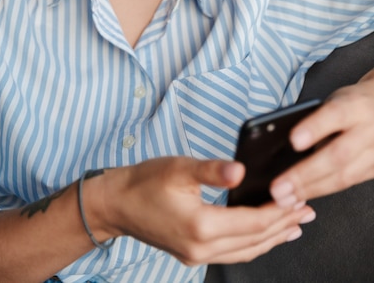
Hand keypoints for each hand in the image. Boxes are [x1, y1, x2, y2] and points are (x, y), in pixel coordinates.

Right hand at [94, 156, 314, 264]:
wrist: (116, 204)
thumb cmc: (144, 181)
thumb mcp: (179, 168)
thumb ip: (213, 170)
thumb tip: (241, 171)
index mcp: (201, 225)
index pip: (253, 222)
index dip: (279, 210)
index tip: (299, 197)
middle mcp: (202, 248)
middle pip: (255, 240)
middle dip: (283, 224)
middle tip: (307, 210)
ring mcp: (197, 256)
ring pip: (247, 251)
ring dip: (273, 238)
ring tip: (295, 225)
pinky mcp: (193, 254)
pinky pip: (233, 254)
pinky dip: (254, 245)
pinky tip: (263, 236)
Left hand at [270, 68, 373, 207]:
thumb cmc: (351, 105)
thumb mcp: (334, 100)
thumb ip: (315, 118)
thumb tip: (282, 141)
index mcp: (354, 106)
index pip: (335, 114)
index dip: (314, 128)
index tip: (294, 140)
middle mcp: (368, 130)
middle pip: (338, 154)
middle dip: (305, 173)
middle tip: (279, 187)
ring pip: (344, 176)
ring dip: (311, 190)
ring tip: (286, 199)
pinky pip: (348, 184)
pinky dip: (322, 191)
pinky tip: (304, 197)